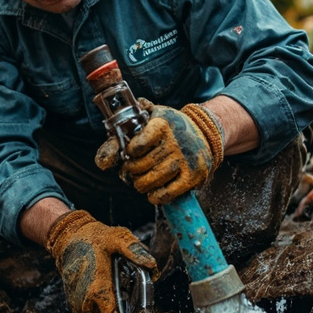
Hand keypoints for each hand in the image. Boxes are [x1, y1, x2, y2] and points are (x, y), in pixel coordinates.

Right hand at [44, 209, 156, 312]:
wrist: (68, 239)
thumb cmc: (93, 239)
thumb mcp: (117, 238)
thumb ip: (135, 251)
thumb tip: (151, 264)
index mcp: (97, 289)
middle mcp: (85, 300)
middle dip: (120, 308)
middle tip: (123, 287)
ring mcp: (78, 304)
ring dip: (109, 306)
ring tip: (110, 284)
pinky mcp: (75, 304)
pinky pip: (93, 312)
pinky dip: (101, 304)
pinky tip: (103, 287)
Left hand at [95, 102, 224, 204]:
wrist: (206, 132)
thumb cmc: (170, 126)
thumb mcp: (151, 116)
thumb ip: (127, 125)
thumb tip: (106, 153)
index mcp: (162, 124)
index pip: (136, 146)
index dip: (129, 152)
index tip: (131, 153)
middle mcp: (175, 142)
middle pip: (141, 166)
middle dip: (131, 171)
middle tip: (131, 171)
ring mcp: (185, 160)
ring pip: (152, 180)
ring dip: (141, 185)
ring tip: (140, 182)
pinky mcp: (193, 176)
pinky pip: (168, 193)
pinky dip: (156, 197)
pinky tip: (153, 193)